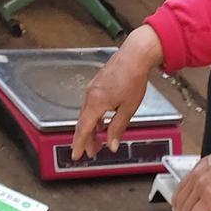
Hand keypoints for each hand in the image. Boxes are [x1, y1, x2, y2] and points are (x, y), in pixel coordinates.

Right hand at [71, 25, 163, 159]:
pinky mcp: (97, 85)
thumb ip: (117, 128)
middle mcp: (91, 95)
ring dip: (91, 129)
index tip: (76, 155)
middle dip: (87, 139)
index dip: (79, 144)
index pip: (84, 129)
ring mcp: (93, 89)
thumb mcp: (128, 109)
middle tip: (92, 152)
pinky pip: (92, 106)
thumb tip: (111, 144)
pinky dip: (95, 118)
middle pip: (84, 123)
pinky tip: (102, 123)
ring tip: (98, 142)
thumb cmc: (132, 77)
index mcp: (96, 102)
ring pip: (88, 115)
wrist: (135, 55)